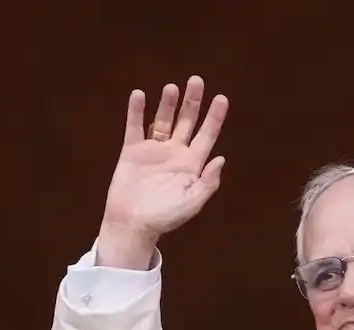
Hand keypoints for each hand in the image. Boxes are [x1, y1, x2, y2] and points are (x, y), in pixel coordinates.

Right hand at [98, 76, 228, 267]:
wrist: (132, 224)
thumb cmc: (164, 217)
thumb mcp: (192, 203)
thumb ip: (207, 183)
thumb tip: (221, 159)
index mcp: (192, 165)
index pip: (206, 136)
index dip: (214, 118)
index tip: (222, 98)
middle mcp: (174, 153)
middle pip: (187, 122)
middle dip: (193, 102)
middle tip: (197, 80)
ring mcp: (153, 150)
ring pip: (163, 121)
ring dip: (168, 104)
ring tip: (172, 88)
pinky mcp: (132, 151)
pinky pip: (135, 127)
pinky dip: (137, 111)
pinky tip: (140, 95)